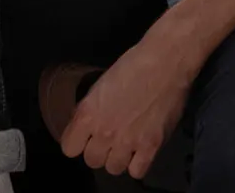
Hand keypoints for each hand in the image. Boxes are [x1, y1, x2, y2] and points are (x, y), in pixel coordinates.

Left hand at [58, 36, 196, 178]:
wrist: (165, 62)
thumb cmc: (132, 66)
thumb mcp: (99, 86)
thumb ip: (90, 111)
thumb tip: (85, 127)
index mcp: (88, 114)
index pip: (69, 149)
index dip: (77, 142)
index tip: (85, 137)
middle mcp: (104, 132)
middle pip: (92, 161)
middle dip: (99, 150)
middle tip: (109, 138)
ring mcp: (128, 141)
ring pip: (113, 169)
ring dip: (118, 158)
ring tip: (126, 144)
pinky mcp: (151, 146)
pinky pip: (137, 172)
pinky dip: (138, 164)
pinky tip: (141, 151)